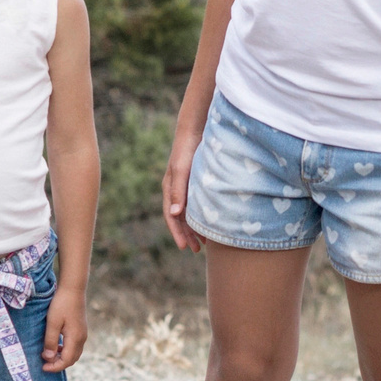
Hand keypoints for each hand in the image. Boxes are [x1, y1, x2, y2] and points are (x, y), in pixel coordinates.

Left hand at [42, 287, 88, 372]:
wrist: (73, 289)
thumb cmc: (61, 304)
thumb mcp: (52, 323)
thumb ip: (50, 341)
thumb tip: (48, 357)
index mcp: (75, 338)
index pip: (66, 360)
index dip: (54, 367)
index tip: (42, 367)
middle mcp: (81, 339)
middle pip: (71, 360)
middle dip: (58, 364)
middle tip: (44, 363)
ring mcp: (83, 334)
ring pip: (74, 354)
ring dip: (62, 358)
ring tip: (48, 355)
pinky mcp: (81, 330)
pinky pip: (74, 347)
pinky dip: (65, 351)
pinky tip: (56, 346)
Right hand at [161, 125, 204, 251]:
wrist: (195, 130)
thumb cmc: (187, 150)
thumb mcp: (182, 171)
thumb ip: (178, 191)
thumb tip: (174, 214)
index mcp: (170, 189)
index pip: (171, 216)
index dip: (177, 232)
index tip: (184, 247)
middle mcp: (176, 190)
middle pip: (179, 218)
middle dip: (186, 234)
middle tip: (195, 250)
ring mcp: (186, 186)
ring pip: (188, 212)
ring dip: (194, 227)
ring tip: (203, 242)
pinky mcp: (196, 182)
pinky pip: (196, 204)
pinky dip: (201, 215)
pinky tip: (210, 222)